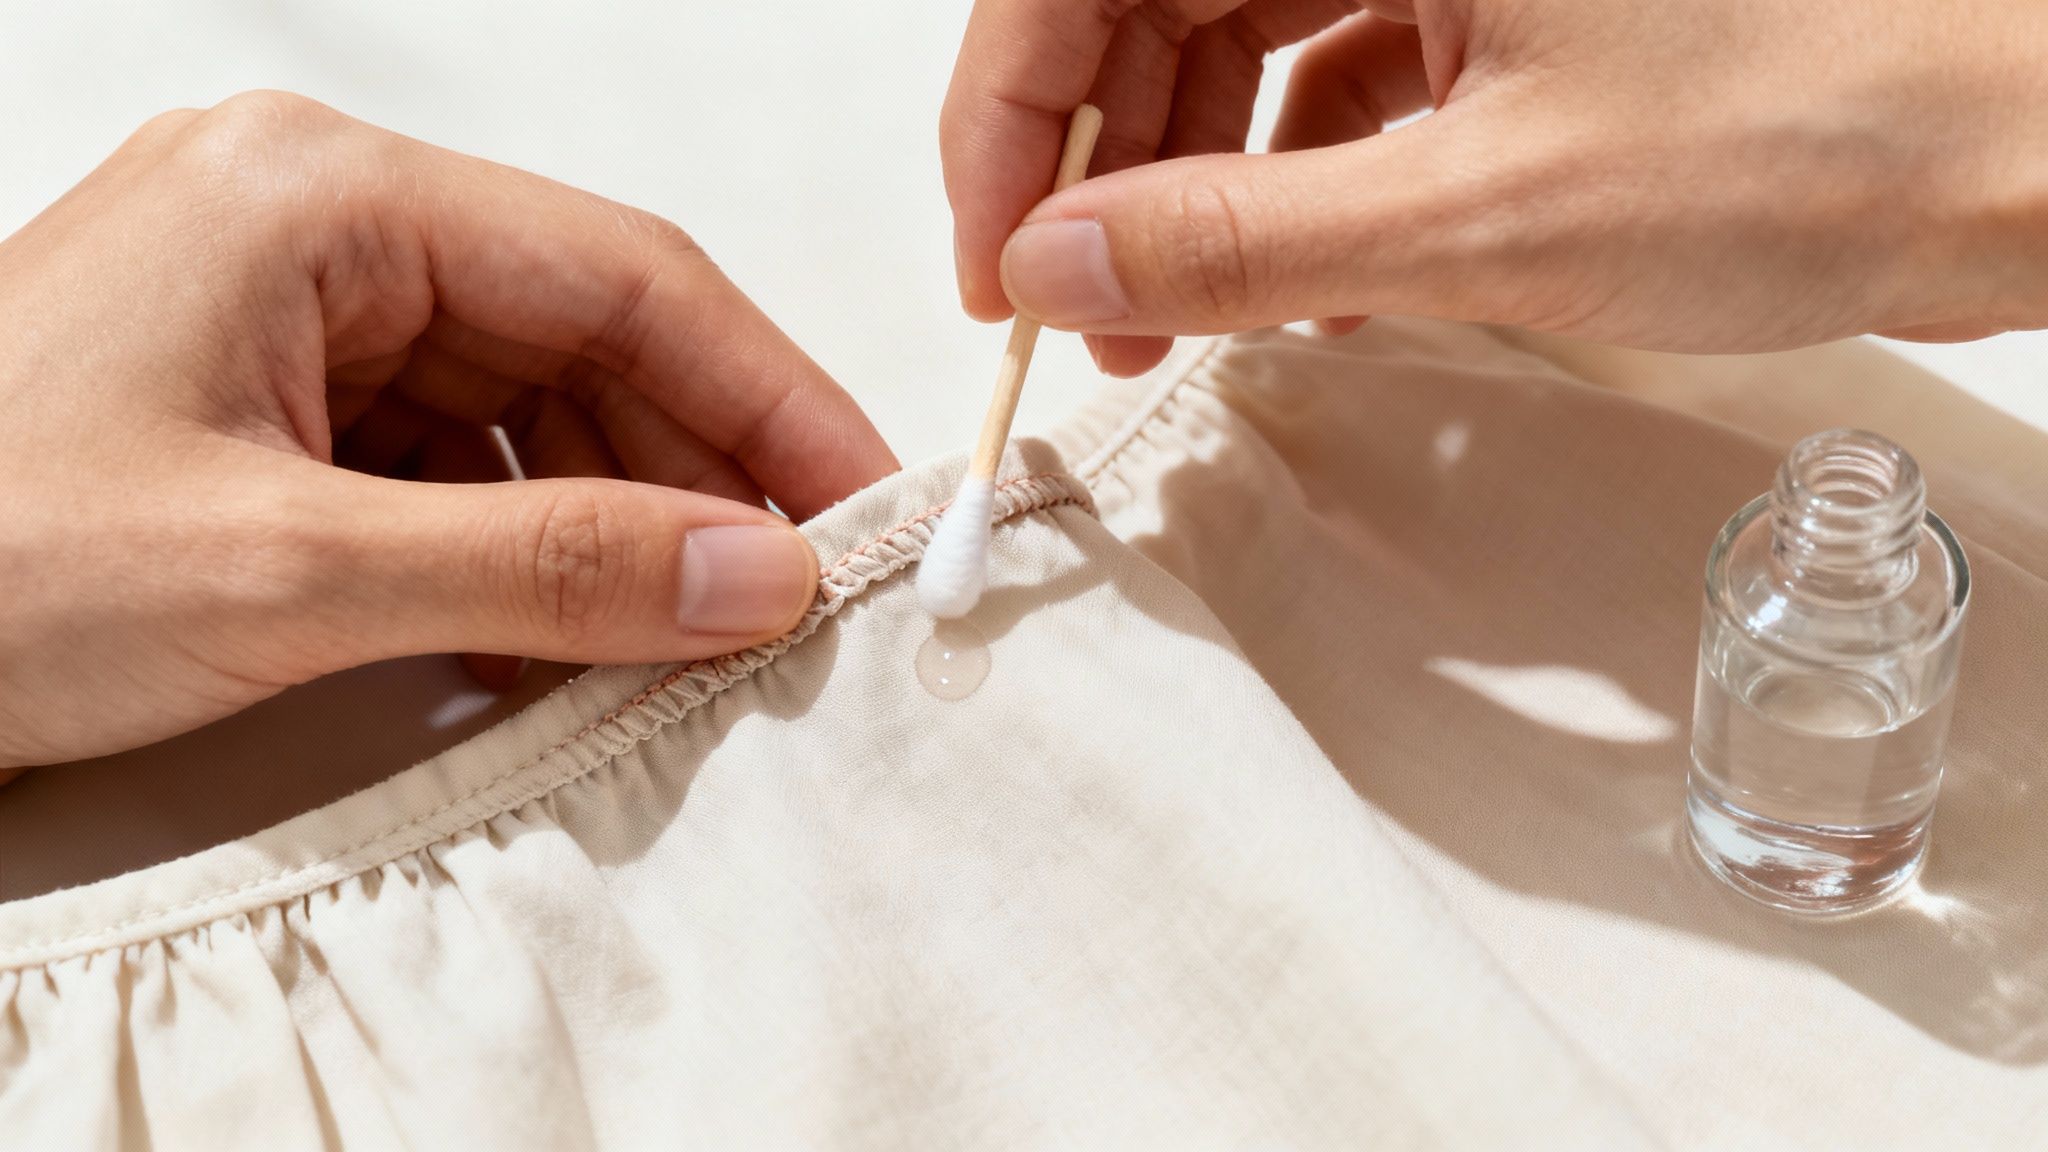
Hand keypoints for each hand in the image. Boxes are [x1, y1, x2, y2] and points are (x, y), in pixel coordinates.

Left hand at [0, 92, 896, 767]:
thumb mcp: (285, 573)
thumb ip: (543, 571)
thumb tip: (756, 574)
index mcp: (319, 192)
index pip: (622, 269)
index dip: (768, 391)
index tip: (865, 500)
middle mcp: (315, 225)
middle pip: (584, 334)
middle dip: (695, 471)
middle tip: (793, 594)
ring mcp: (287, 313)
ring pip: (525, 406)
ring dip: (609, 525)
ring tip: (679, 639)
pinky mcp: (266, 405)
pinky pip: (449, 464)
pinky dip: (515, 555)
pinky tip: (548, 641)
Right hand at [942, 0, 2047, 372]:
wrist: (2017, 150)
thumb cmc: (1822, 130)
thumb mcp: (1486, 212)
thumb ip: (1241, 241)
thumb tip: (1057, 264)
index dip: (1014, 103)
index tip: (997, 251)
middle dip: (1098, 157)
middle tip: (1074, 313)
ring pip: (1242, 36)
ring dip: (1190, 181)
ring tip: (1177, 325)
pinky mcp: (1504, 4)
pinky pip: (1341, 76)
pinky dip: (1300, 182)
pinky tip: (1304, 289)